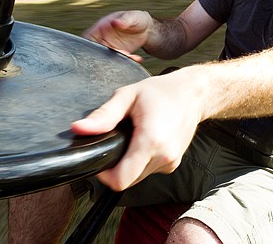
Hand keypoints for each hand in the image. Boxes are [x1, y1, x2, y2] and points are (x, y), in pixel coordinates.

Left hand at [70, 71, 203, 190]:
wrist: (193, 94)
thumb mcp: (128, 96)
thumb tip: (79, 129)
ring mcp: (170, 162)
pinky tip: (145, 140)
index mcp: (150, 141)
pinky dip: (142, 160)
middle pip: (127, 180)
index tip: (100, 156)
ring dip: (129, 163)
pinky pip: (149, 170)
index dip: (104, 174)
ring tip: (133, 137)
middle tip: (116, 140)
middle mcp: (163, 156)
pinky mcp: (173, 163)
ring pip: (138, 177)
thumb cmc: (162, 92)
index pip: (120, 180)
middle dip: (116, 166)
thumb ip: (104, 115)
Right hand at [83, 10, 151, 61]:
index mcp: (101, 27)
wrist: (147, 28)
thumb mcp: (132, 17)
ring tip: (131, 55)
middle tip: (122, 53)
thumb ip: (124, 20)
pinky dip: (127, 61)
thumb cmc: (136, 18)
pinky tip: (136, 58)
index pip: (88, 37)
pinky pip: (119, 60)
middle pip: (97, 50)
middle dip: (106, 55)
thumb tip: (115, 22)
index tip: (100, 48)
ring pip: (108, 58)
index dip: (89, 45)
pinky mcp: (118, 54)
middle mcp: (103, 38)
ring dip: (118, 60)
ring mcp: (110, 47)